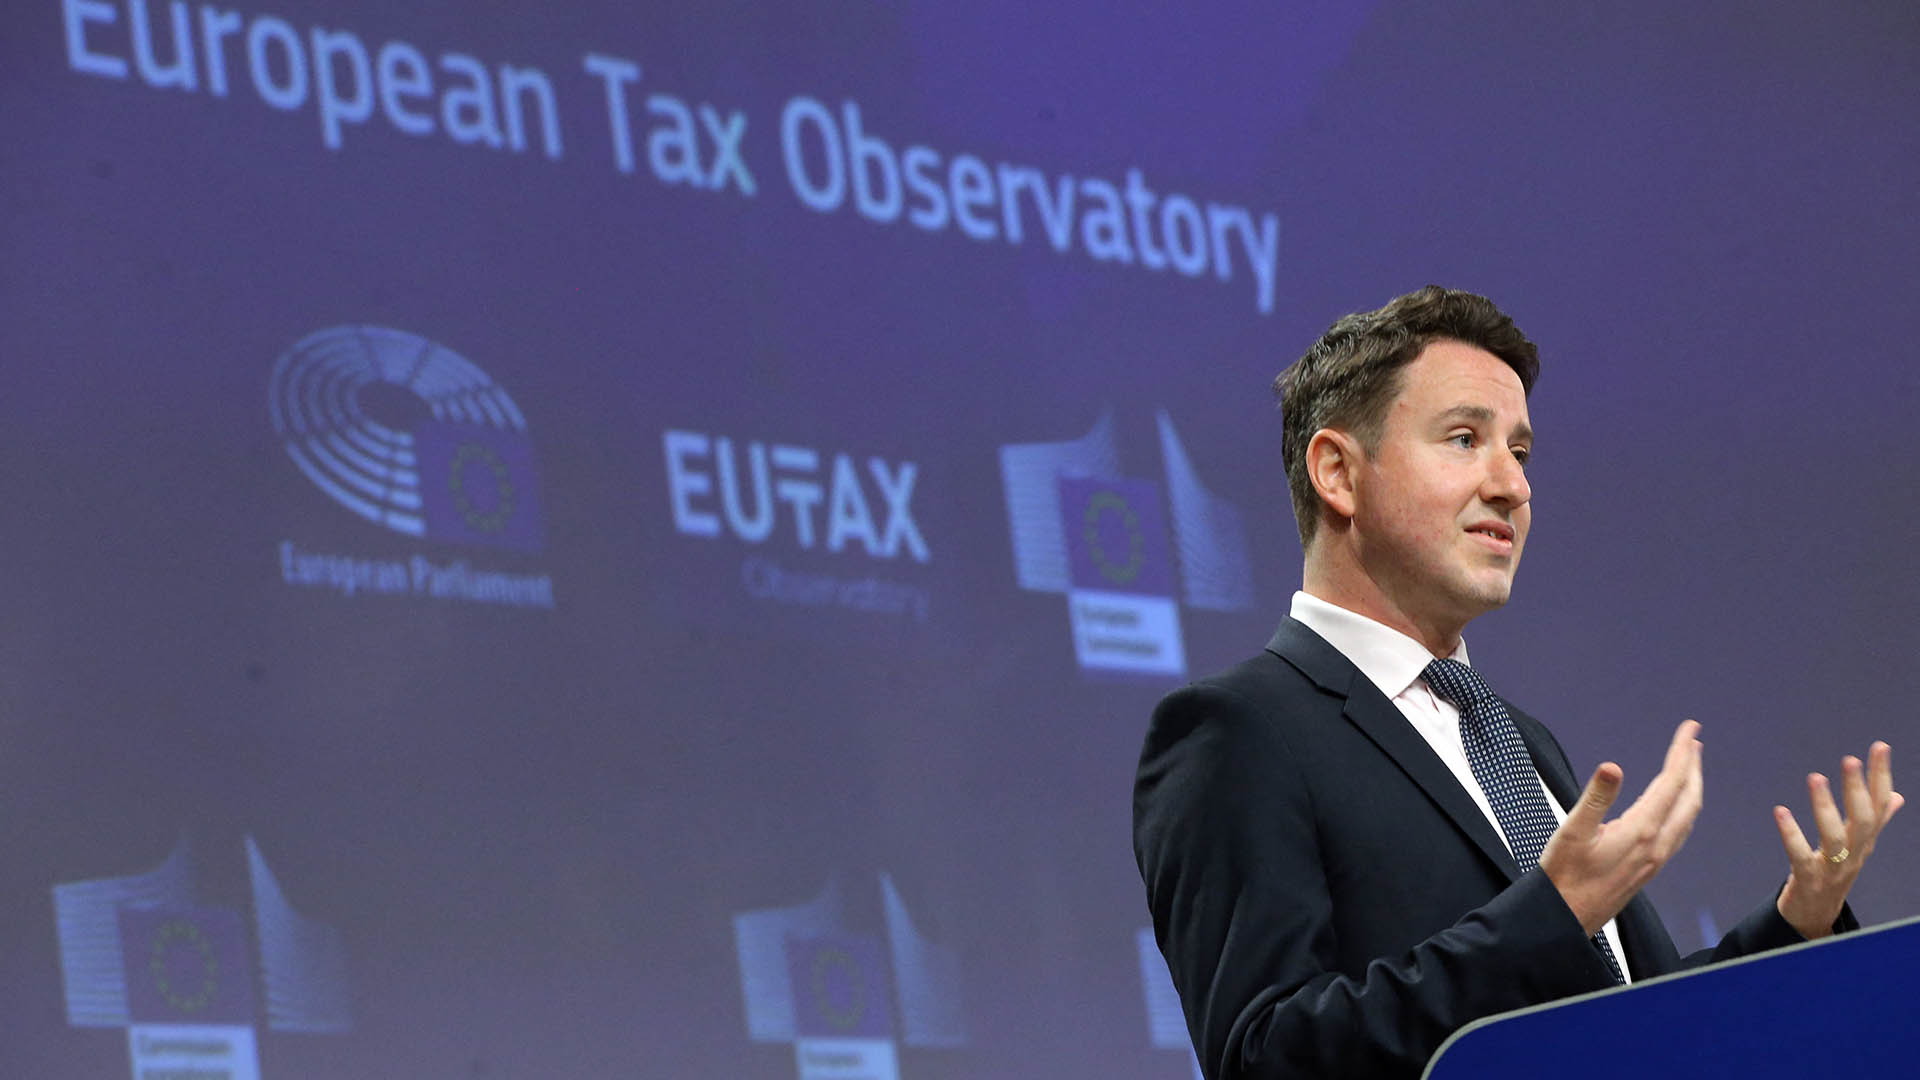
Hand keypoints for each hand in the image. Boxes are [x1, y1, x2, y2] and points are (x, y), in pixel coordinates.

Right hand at [1539, 720, 1703, 934]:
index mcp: (1641, 831)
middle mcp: (1657, 845)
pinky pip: (1680, 831)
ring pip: (1688, 816)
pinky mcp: (1650, 868)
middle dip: (1693, 766)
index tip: (1689, 728)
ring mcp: (1656, 858)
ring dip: (1692, 787)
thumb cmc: (1564, 875)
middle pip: (1688, 798)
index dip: (1682, 752)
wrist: (1567, 917)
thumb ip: (1595, 798)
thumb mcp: (1572, 831)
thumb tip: (1612, 767)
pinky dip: (1684, 808)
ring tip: (1690, 766)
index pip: (1671, 782)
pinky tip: (1675, 807)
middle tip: (1693, 740)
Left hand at [1773, 742, 1902, 938]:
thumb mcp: (1858, 846)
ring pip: (1835, 837)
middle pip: (1864, 820)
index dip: (1881, 776)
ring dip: (1826, 807)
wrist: (1815, 915)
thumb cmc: (1835, 874)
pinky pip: (1801, 856)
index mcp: (1866, 840)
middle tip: (1851, 759)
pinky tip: (1780, 811)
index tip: (1880, 746)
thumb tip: (1896, 795)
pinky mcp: (1808, 879)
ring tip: (1816, 778)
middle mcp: (1855, 853)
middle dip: (1858, 789)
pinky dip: (1791, 833)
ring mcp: (1833, 868)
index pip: (1879, 805)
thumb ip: (1875, 820)